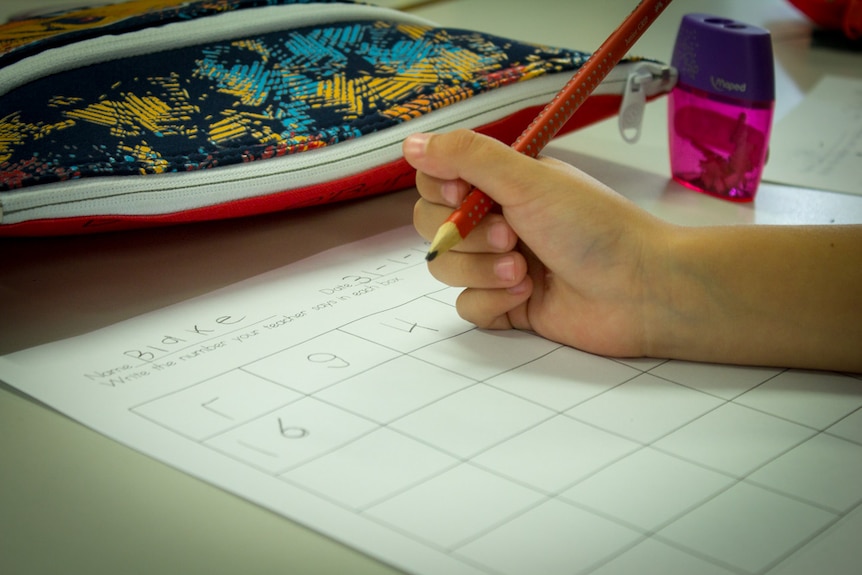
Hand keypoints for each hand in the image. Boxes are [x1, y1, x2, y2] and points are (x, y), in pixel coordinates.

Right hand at [404, 129, 673, 358]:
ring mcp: (499, 265)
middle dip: (465, 236)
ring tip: (523, 270)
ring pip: (446, 268)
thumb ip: (467, 156)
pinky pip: (467, 305)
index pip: (436, 180)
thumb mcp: (528, 180)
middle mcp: (496, 220)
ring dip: (480, 270)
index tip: (463, 193)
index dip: (439, 190)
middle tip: (510, 235)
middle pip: (432, 226)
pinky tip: (527, 296)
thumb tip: (410, 142)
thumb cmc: (594, 227)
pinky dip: (491, 301)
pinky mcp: (507, 305)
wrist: (639, 291)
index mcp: (502, 184)